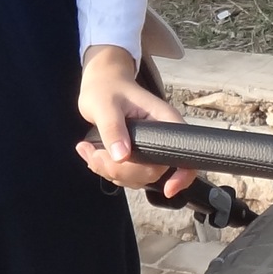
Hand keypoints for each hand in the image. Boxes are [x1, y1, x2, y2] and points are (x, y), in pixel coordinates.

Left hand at [76, 44, 195, 195]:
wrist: (101, 83)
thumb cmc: (106, 88)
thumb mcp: (105, 106)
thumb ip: (113, 129)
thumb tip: (121, 156)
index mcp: (163, 120)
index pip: (183, 152)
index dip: (182, 174)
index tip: (169, 189)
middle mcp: (161, 136)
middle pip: (154, 171)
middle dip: (122, 171)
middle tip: (94, 154)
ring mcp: (149, 148)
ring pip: (137, 177)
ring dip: (110, 171)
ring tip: (89, 150)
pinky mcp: (137, 155)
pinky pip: (126, 174)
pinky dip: (106, 170)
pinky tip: (92, 154)